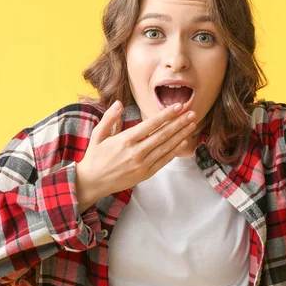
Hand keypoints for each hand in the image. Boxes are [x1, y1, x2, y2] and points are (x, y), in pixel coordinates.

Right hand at [75, 101, 196, 211]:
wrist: (92, 182)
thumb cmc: (95, 157)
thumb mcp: (97, 135)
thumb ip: (109, 118)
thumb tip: (118, 103)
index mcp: (125, 140)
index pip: (151, 124)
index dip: (166, 115)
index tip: (178, 106)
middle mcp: (136, 152)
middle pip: (163, 134)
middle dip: (179, 122)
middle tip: (192, 113)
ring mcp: (142, 164)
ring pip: (166, 147)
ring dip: (181, 135)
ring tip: (192, 124)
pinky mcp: (145, 173)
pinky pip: (164, 160)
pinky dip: (175, 151)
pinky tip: (184, 142)